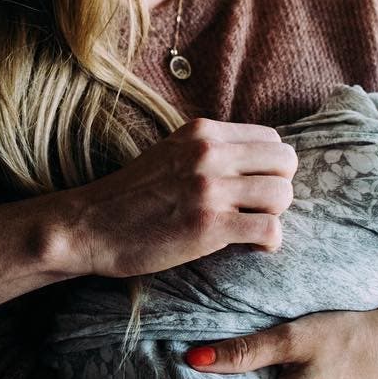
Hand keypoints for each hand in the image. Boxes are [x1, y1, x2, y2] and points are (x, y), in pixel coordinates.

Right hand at [66, 118, 295, 278]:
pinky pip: (270, 229)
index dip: (269, 167)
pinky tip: (250, 246)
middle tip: (256, 209)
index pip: (271, 139)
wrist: (91, 225)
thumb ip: (210, 149)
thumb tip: (257, 161)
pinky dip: (269, 242)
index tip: (252, 188)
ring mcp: (209, 188)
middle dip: (278, 188)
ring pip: (283, 194)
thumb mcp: (172, 151)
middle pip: (286, 162)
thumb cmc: (132, 195)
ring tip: (251, 227)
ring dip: (274, 215)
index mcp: (203, 131)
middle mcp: (209, 152)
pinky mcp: (209, 225)